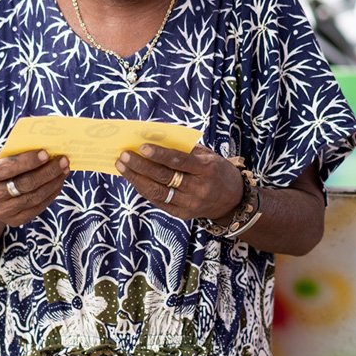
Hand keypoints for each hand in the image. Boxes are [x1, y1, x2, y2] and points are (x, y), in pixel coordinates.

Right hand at [0, 149, 68, 226]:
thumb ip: (15, 152)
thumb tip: (42, 144)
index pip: (8, 168)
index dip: (28, 161)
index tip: (46, 153)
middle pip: (25, 184)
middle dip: (47, 171)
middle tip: (63, 161)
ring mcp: (2, 211)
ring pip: (34, 197)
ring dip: (53, 183)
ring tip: (64, 170)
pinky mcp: (14, 221)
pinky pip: (37, 208)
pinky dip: (51, 194)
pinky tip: (58, 183)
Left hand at [116, 144, 242, 220]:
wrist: (233, 200)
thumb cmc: (217, 171)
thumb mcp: (208, 156)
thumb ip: (185, 150)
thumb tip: (155, 141)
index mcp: (207, 169)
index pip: (179, 162)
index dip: (160, 154)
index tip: (142, 147)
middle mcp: (198, 189)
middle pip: (164, 177)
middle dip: (140, 166)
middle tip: (124, 155)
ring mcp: (190, 204)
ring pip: (157, 192)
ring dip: (136, 179)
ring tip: (122, 167)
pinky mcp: (183, 214)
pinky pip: (159, 201)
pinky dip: (144, 189)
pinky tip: (133, 179)